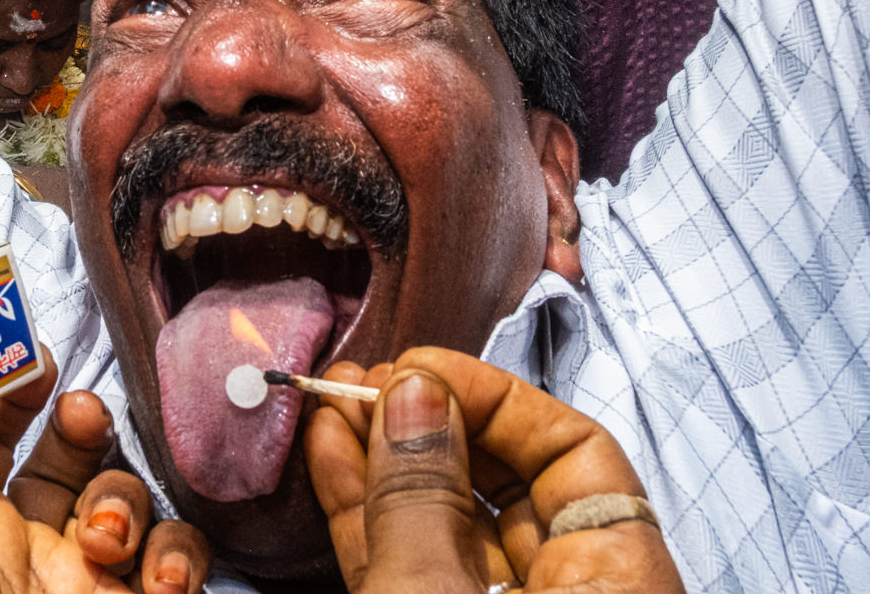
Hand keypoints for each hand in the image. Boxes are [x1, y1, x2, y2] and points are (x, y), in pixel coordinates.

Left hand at [0, 340, 210, 593]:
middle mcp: (12, 552)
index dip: (5, 383)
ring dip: (124, 498)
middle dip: (81, 423)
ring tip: (103, 541)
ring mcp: (77, 589)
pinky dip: (177, 555)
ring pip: (123, 500)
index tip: (33, 353)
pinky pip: (175, 561)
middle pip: (61, 455)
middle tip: (80, 418)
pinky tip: (152, 578)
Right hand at [305, 347, 682, 592]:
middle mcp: (565, 593)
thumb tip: (411, 396)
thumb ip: (423, 502)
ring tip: (330, 402)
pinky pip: (409, 561)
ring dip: (382, 459)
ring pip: (445, 523)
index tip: (419, 372)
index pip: (577, 457)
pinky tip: (330, 454)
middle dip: (428, 422)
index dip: (497, 400)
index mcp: (615, 584)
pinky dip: (367, 513)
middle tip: (362, 382)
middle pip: (506, 483)